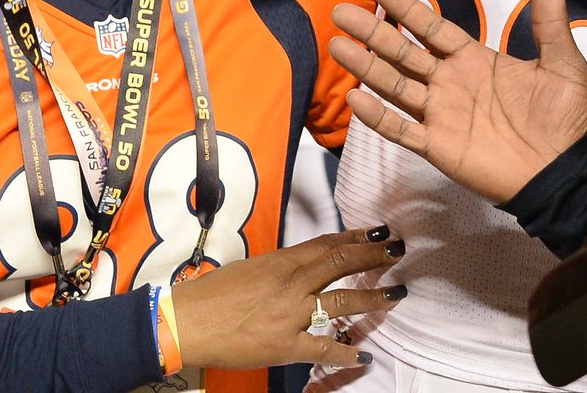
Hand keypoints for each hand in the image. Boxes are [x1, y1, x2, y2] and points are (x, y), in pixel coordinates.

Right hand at [167, 225, 405, 370]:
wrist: (187, 322)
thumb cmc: (212, 295)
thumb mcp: (249, 269)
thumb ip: (279, 269)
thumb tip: (302, 269)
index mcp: (281, 262)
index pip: (327, 244)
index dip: (356, 238)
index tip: (378, 233)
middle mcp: (291, 283)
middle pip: (342, 264)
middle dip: (374, 257)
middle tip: (399, 251)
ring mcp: (291, 315)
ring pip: (342, 302)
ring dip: (373, 297)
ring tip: (396, 293)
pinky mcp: (286, 345)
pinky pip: (324, 348)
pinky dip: (346, 352)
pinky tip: (363, 354)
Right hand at [330, 0, 586, 203]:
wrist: (562, 172)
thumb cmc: (564, 119)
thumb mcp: (563, 64)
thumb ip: (549, 23)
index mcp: (474, 60)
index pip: (431, 28)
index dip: (406, 8)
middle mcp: (449, 83)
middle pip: (403, 52)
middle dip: (373, 31)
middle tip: (341, 9)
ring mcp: (440, 115)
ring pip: (394, 86)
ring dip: (366, 67)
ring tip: (336, 44)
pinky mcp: (437, 146)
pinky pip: (401, 129)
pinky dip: (378, 116)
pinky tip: (354, 98)